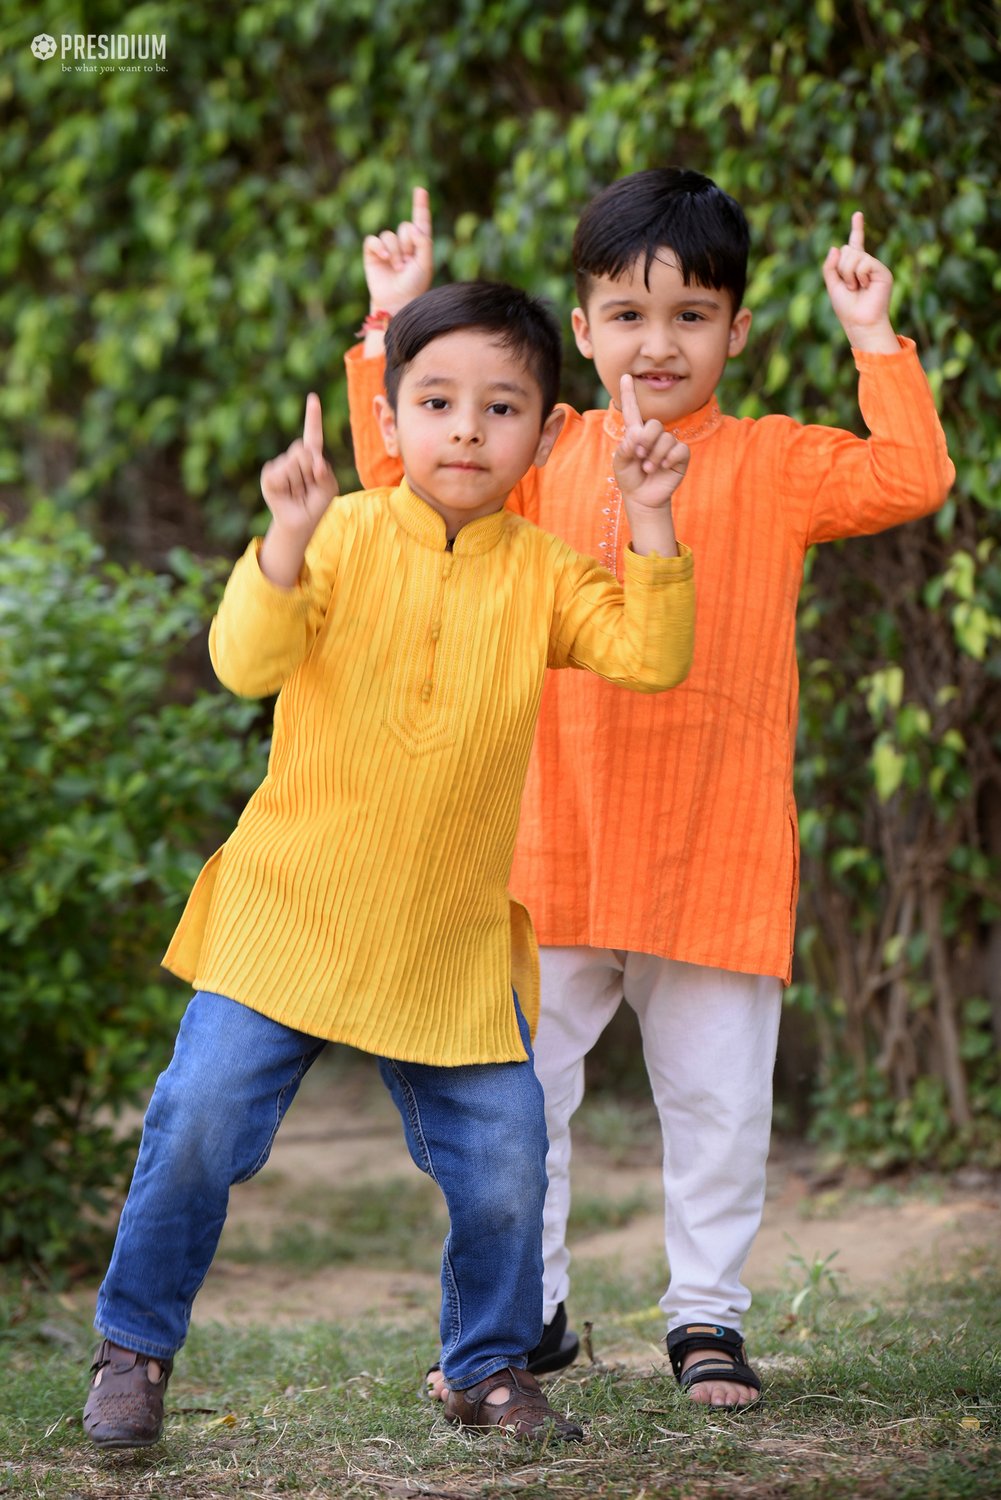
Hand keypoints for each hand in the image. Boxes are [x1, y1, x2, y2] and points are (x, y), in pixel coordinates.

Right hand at [260, 393, 338, 540]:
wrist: (299, 522)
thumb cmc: (316, 503)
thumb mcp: (330, 488)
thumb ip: (326, 474)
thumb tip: (315, 462)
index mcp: (311, 457)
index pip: (313, 434)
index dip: (313, 417)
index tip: (313, 398)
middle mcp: (293, 457)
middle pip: (303, 450)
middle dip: (310, 471)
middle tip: (308, 487)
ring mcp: (279, 464)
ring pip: (293, 463)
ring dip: (300, 482)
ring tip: (298, 493)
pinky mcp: (269, 475)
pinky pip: (281, 473)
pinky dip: (288, 486)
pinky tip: (287, 494)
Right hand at [363, 186, 433, 314]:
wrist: (397, 302)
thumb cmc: (414, 285)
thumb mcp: (425, 263)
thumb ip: (423, 241)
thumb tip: (410, 226)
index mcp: (419, 245)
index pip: (420, 221)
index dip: (420, 205)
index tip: (420, 189)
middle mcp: (404, 244)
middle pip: (404, 226)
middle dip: (407, 245)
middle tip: (407, 264)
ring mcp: (387, 248)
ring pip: (389, 235)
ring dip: (395, 252)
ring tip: (398, 268)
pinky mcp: (373, 253)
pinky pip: (373, 240)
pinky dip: (379, 248)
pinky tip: (384, 259)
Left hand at [614, 375, 686, 556]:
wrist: (643, 498)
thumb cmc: (630, 479)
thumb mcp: (620, 464)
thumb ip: (624, 448)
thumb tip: (637, 435)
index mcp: (636, 433)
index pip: (633, 411)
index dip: (629, 394)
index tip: (625, 376)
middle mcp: (654, 435)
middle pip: (654, 424)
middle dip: (645, 441)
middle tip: (639, 456)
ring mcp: (669, 444)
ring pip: (666, 439)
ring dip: (655, 456)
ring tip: (648, 468)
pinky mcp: (680, 456)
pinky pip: (679, 450)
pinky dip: (668, 460)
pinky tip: (663, 468)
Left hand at [822, 211, 897, 352]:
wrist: (860, 322)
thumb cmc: (846, 307)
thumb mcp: (832, 285)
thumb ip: (830, 266)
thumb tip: (835, 247)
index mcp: (854, 266)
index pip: (855, 243)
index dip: (857, 229)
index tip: (858, 214)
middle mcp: (866, 264)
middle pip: (846, 249)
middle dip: (841, 268)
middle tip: (849, 286)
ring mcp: (875, 267)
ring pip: (854, 255)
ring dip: (848, 274)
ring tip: (856, 287)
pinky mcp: (882, 271)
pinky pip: (864, 262)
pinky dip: (859, 275)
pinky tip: (864, 286)